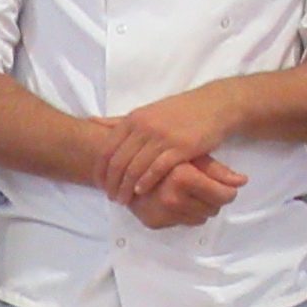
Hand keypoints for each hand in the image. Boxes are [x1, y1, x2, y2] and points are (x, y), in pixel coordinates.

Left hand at [98, 80, 243, 204]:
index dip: (100, 171)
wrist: (213, 106)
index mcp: (133, 119)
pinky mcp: (180, 147)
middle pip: (118, 162)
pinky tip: (141, 192)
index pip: (107, 149)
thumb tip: (92, 122)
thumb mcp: (147, 112)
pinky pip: (156, 169)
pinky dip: (145, 182)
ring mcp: (161, 137)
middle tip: (110, 197)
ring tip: (123, 200)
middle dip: (111, 183)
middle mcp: (144, 127)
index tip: (99, 185)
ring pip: (134, 168)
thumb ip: (120, 121)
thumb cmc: (178, 112)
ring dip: (126, 188)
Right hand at [129, 157, 246, 229]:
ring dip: (200, 207)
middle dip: (213, 199)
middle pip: (214, 209)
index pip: (223, 195)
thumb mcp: (192, 156)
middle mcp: (172, 198)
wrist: (122, 163)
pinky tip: (175, 200)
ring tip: (189, 192)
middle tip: (204, 187)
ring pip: (200, 219)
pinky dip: (184, 213)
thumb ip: (218, 171)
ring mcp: (161, 213)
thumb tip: (243, 181)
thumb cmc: (161, 155)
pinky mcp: (153, 222)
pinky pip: (183, 223)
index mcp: (183, 178)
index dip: (227, 191)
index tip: (226, 188)